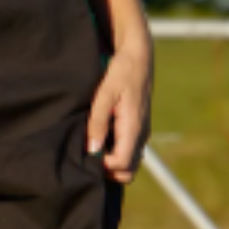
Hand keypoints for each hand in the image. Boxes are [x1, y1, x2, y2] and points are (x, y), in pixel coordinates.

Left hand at [85, 42, 152, 183]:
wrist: (138, 56)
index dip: (103, 166)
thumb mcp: (105, 93)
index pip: (121, 164)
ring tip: (93, 150)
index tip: (87, 154)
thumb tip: (93, 149)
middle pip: (128, 171)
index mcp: (134, 127)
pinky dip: (116, 155)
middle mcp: (141, 134)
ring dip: (112, 165)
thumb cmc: (121, 71)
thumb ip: (98, 121)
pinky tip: (100, 142)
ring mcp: (142, 132)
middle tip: (89, 157)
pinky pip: (129, 152)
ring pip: (130, 164)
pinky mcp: (138, 128)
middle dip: (108, 171)